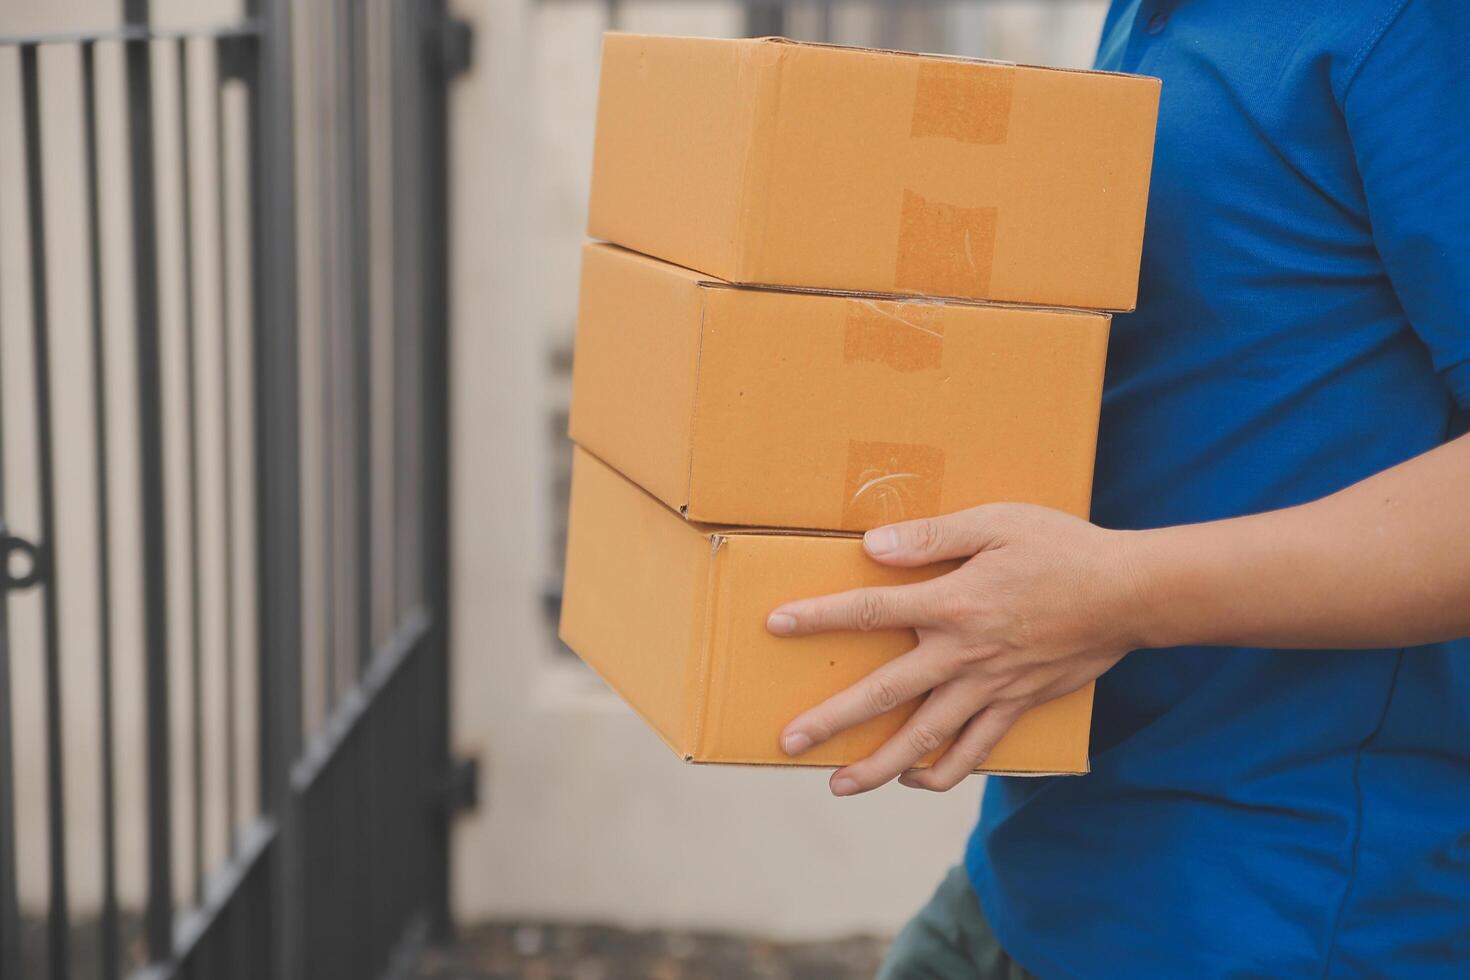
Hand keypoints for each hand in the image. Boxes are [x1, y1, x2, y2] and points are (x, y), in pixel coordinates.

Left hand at [767, 504, 1146, 794]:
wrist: (1130, 594)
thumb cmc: (1061, 548)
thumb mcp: (996, 523)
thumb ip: (932, 537)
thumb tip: (874, 545)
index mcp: (952, 604)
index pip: (870, 611)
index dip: (819, 617)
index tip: (776, 624)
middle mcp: (963, 654)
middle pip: (883, 694)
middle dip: (831, 721)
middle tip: (787, 742)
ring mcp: (990, 687)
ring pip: (925, 738)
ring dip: (878, 765)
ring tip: (839, 785)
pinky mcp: (1016, 705)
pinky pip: (975, 751)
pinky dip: (944, 772)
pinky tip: (916, 781)